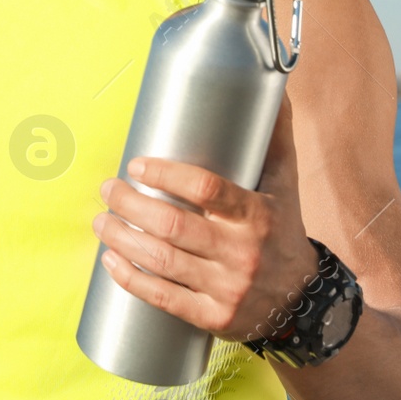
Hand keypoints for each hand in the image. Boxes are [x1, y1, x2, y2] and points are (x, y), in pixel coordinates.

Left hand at [91, 94, 320, 342]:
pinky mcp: (213, 319)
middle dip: (129, 205)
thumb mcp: (284, 181)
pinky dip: (129, 279)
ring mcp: (228, 289)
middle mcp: (243, 253)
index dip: (165, 174)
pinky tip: (110, 260)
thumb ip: (275, 133)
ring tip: (100, 220)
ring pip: (161, 261)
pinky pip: (162, 298)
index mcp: (258, 215)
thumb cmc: (281, 226)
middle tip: (107, 189)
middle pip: (172, 225)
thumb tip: (273, 80)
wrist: (301, 298)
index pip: (206, 189)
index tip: (135, 163)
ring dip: (121, 238)